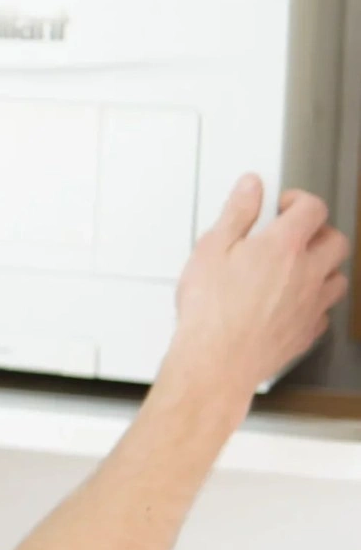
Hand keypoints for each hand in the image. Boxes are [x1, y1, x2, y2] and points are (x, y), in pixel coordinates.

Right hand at [169, 175, 348, 393]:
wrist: (217, 361)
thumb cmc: (211, 311)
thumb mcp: (211, 249)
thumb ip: (236, 213)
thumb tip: (251, 188)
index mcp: (284, 246)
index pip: (312, 208)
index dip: (299, 200)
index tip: (283, 205)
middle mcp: (307, 272)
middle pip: (336, 240)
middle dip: (319, 231)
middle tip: (294, 234)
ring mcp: (311, 304)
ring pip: (338, 277)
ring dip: (323, 267)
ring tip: (298, 268)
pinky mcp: (307, 332)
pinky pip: (324, 311)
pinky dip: (314, 302)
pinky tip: (292, 303)